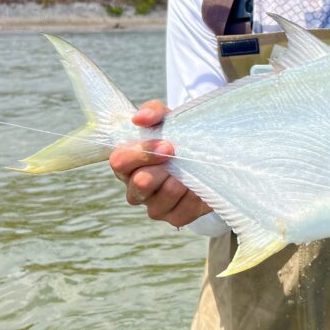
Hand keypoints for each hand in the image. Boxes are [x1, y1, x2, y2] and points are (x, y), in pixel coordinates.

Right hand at [109, 100, 211, 227]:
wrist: (209, 156)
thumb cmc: (178, 137)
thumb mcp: (167, 119)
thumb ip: (153, 112)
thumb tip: (140, 118)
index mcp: (127, 163)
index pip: (119, 162)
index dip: (142, 154)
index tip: (167, 145)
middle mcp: (135, 188)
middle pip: (139, 184)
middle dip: (162, 170)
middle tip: (179, 156)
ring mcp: (153, 205)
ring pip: (160, 201)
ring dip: (178, 182)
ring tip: (189, 171)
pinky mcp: (174, 217)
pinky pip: (181, 213)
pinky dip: (193, 197)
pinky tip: (197, 186)